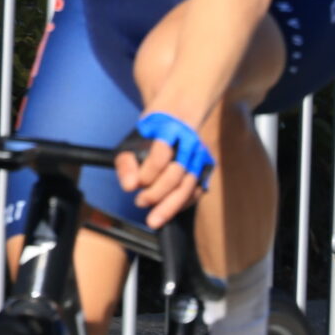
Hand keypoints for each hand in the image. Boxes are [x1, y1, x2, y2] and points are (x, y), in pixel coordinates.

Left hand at [117, 110, 215, 228]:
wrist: (177, 117)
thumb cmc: (150, 135)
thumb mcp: (130, 144)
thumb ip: (126, 165)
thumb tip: (129, 187)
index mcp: (170, 130)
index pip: (160, 156)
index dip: (146, 175)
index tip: (133, 186)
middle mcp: (190, 143)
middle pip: (177, 174)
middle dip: (157, 194)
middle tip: (139, 202)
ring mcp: (202, 155)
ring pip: (189, 186)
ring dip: (170, 205)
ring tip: (153, 217)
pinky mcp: (208, 167)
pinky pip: (197, 191)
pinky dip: (182, 204)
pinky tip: (168, 210)